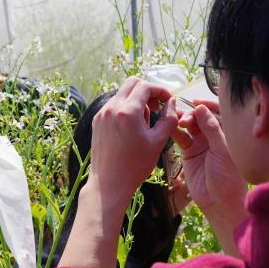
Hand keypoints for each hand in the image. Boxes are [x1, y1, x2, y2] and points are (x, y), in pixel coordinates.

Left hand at [89, 77, 178, 211]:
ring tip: (144, 122)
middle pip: (132, 83)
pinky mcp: (97, 121)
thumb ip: (168, 118)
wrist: (109, 184)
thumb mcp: (158, 141)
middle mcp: (112, 108)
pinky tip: (132, 128)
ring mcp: (102, 114)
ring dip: (136, 100)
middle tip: (157, 107)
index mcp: (127, 112)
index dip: (161, 91)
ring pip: (122, 93)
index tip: (168, 102)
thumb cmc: (135, 166)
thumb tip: (171, 103)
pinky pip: (114, 105)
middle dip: (148, 91)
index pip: (146, 86)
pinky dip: (125, 108)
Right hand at [171, 100, 247, 255]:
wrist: (219, 202)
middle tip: (186, 119)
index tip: (196, 102)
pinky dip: (174, 131)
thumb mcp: (222, 150)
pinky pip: (181, 137)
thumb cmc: (229, 178)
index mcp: (227, 133)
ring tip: (176, 121)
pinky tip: (169, 127)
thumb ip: (212, 128)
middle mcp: (214, 136)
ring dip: (182, 120)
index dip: (208, 105)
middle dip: (192, 114)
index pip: (218, 113)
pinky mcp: (189, 152)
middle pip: (201, 117)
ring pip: (190, 125)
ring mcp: (201, 143)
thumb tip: (201, 108)